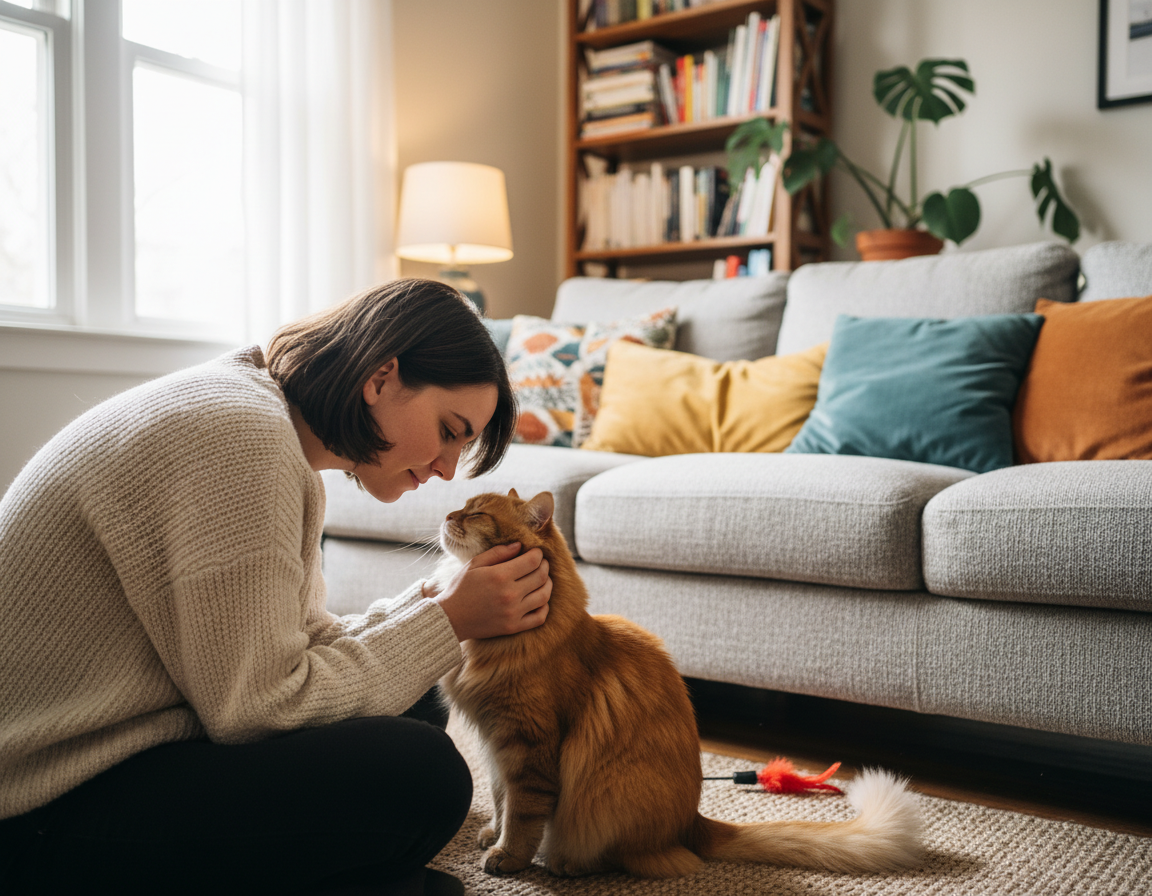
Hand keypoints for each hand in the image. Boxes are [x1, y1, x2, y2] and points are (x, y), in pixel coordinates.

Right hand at [432, 542, 551, 640]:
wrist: (450, 619)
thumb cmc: (460, 588)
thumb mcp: (474, 564)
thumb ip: (498, 552)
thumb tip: (520, 545)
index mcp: (500, 576)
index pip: (533, 561)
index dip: (538, 554)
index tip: (536, 552)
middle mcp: (510, 595)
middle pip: (541, 576)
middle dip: (544, 566)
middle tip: (541, 563)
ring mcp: (513, 613)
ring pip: (544, 596)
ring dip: (547, 584)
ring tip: (543, 579)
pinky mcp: (514, 627)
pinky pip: (540, 617)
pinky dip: (544, 606)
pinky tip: (539, 599)